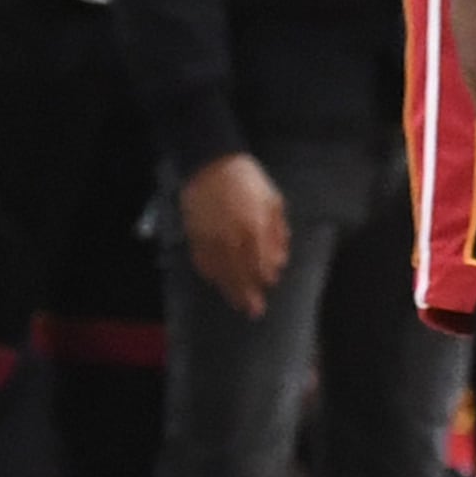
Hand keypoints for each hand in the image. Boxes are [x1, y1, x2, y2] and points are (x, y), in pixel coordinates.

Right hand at [180, 150, 290, 316]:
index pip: (261, 264)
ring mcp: (211, 239)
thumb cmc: (247, 180)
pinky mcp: (195, 236)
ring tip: (237, 305)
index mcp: (254, 228)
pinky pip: (203, 262)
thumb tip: (280, 260)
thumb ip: (278, 232)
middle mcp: (232, 239)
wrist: (210, 164)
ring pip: (221, 273)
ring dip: (230, 291)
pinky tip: (217, 282)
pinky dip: (210, 275)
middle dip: (249, 295)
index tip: (269, 282)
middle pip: (241, 275)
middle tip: (254, 312)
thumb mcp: (273, 201)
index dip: (266, 276)